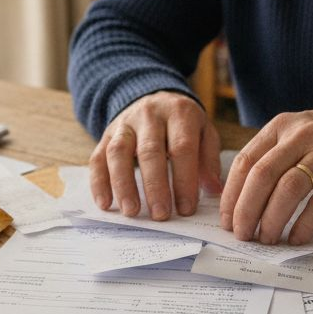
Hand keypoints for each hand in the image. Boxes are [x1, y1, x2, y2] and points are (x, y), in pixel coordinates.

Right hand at [89, 91, 222, 219]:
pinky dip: (99, 182)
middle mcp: (149, 115)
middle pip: (149, 151)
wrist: (155, 98)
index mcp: (179, 113)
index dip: (184, 180)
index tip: (186, 209)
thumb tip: (214, 190)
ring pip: (118, 153)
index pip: (181, 148)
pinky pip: (98, 157)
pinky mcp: (107, 134)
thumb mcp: (204, 132)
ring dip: (123, 184)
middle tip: (160, 215)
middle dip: (155, 186)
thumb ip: (209, 159)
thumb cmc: (184, 124)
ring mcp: (125, 124)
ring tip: (132, 211)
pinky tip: (105, 203)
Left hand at [219, 102, 312, 244]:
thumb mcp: (295, 135)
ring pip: (289, 188)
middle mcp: (300, 135)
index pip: (245, 162)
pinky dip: (305, 223)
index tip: (227, 220)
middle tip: (243, 235)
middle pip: (262, 176)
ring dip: (273, 219)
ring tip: (267, 238)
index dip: (232, 195)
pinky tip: (296, 237)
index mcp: (280, 127)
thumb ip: (270, 159)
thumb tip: (239, 201)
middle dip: (247, 210)